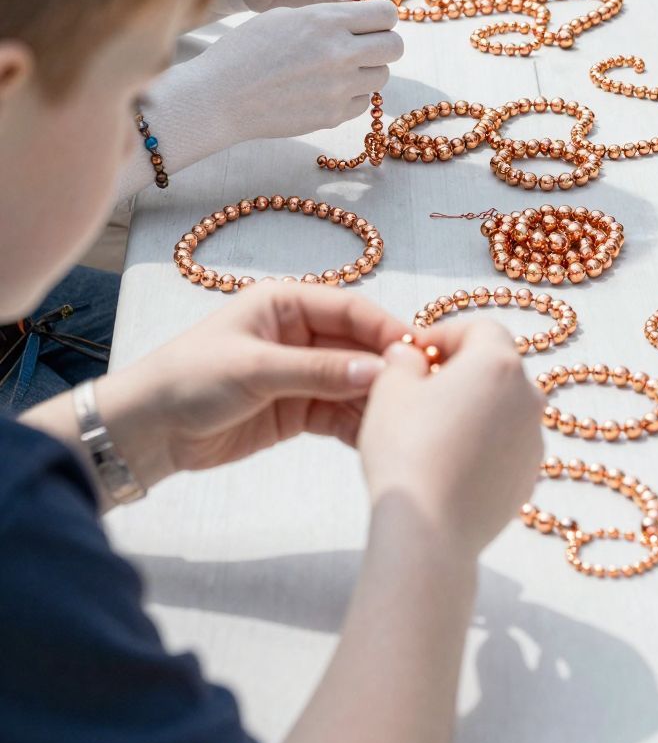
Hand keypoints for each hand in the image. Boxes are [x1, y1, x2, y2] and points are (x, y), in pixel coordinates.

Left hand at [102, 286, 415, 484]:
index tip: (419, 353)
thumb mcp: (255, 369)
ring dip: (377, 400)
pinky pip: (339, 413)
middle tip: (423, 392)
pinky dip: (358, 424)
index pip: (350, 309)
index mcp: (286, 304)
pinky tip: (380, 438)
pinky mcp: (298, 410)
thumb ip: (317, 371)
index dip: (386, 329)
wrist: (148, 431)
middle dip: (387, 367)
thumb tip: (377, 372)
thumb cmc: (191, 380)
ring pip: (353, 383)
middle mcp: (299, 333)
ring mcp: (301, 373)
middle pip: (358, 346)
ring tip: (406, 420)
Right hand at [153, 0, 403, 159]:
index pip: (386, 12)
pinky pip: (363, 102)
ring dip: (369, 70)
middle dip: (383, 43)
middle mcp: (340, 53)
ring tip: (341, 69)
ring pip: (383, 76)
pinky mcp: (333, 116)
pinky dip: (353, 95)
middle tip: (364, 45)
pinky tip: (327, 89)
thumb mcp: (286, 17)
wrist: (220, 97)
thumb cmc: (246, 51)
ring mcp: (339, 87)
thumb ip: (328, 16)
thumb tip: (361, 18)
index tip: (369, 22)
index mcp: (327, 20)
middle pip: (395, 45)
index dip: (381, 16)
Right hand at [358, 320, 542, 553]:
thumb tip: (412, 355)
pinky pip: (506, 446)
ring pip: (503, 408)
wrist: (428, 531)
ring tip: (432, 431)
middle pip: (496, 367)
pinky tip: (449, 463)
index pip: (479, 328)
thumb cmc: (407, 451)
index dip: (444, 335)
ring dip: (474, 408)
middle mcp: (528, 396)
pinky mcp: (529, 477)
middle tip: (420, 390)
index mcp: (498, 364)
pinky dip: (483, 444)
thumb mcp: (391, 389)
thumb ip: (403, 359)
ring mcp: (534, 440)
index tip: (415, 353)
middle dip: (460, 371)